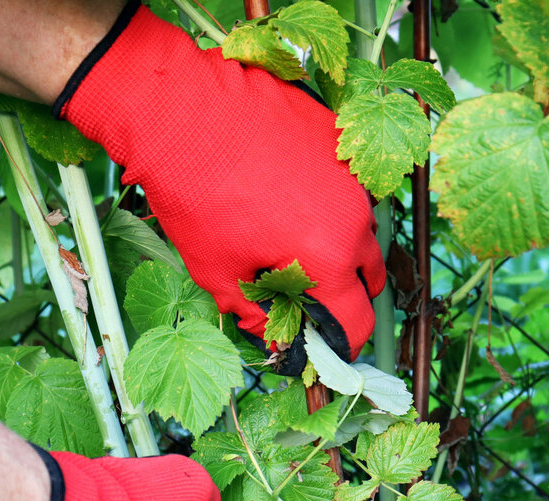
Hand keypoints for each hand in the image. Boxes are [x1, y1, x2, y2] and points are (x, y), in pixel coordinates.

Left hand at [55, 4, 385, 362]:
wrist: (180, 108)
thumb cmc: (194, 196)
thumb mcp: (218, 272)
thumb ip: (258, 314)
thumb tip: (276, 336)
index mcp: (327, 258)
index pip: (358, 322)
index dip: (341, 343)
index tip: (324, 345)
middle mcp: (352, 218)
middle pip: (369, 275)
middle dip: (343, 292)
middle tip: (304, 292)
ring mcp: (350, 175)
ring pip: (359, 228)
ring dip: (336, 243)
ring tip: (289, 235)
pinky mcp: (338, 139)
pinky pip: (346, 185)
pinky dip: (326, 199)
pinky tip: (286, 190)